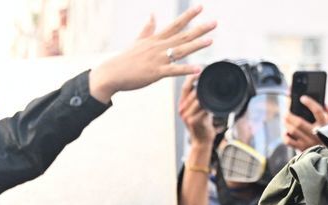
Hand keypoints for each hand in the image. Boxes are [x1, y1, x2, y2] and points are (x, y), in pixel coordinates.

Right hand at [88, 6, 215, 104]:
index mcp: (155, 39)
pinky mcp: (156, 73)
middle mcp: (159, 47)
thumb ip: (148, 28)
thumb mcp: (138, 41)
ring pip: (181, 50)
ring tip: (211, 40)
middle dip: (199, 28)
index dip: (189, 15)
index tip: (201, 7)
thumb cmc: (125, 59)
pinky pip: (174, 70)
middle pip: (183, 35)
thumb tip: (152, 14)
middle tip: (215, 23)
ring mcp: (158, 59)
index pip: (175, 24)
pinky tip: (199, 69)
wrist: (112, 73)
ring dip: (197, 45)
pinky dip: (187, 70)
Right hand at [179, 75, 216, 149]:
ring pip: (197, 99)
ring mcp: (187, 115)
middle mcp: (182, 109)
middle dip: (201, 84)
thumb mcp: (198, 111)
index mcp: (183, 105)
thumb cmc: (202, 125)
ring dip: (206, 94)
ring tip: (214, 90)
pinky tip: (213, 103)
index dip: (192, 77)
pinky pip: (203, 108)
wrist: (201, 142)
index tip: (200, 70)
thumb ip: (200, 100)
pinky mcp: (193, 121)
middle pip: (192, 91)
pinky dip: (209, 105)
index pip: (185, 87)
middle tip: (210, 77)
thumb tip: (208, 87)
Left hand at [282, 96, 327, 151]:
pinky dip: (285, 136)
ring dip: (286, 123)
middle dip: (290, 115)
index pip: (318, 111)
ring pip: (293, 131)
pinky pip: (289, 142)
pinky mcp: (302, 149)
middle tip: (286, 110)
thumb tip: (325, 103)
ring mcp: (308, 142)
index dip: (310, 103)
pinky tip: (286, 131)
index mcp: (325, 125)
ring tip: (284, 118)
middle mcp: (316, 134)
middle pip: (300, 122)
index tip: (303, 98)